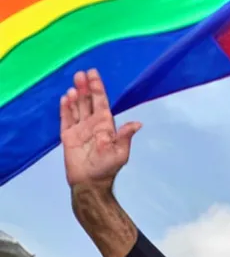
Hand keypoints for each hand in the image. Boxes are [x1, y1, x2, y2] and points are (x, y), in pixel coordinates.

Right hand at [60, 69, 141, 187]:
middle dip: (85, 87)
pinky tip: (65, 98)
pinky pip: (65, 118)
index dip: (98, 88)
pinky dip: (65, 108)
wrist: (90, 183)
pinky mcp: (68, 136)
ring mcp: (80, 129)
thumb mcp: (120, 153)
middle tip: (81, 74)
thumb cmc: (107, 168)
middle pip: (88, 101)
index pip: (101, 102)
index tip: (93, 74)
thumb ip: (125, 136)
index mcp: (105, 125)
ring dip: (75, 96)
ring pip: (76, 107)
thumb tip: (138, 124)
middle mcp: (92, 124)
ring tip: (74, 87)